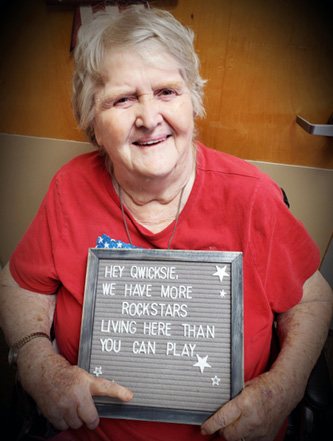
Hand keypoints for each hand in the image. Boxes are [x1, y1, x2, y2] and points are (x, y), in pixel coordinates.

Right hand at [18, 348, 132, 430]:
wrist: (42, 372)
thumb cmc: (64, 374)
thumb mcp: (81, 375)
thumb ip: (92, 387)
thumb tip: (105, 399)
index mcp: (86, 382)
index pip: (106, 387)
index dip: (119, 392)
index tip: (129, 396)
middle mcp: (77, 394)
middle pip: (91, 418)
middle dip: (90, 418)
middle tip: (86, 411)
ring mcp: (65, 405)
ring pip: (77, 424)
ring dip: (75, 419)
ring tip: (70, 407)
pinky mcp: (54, 413)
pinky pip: (64, 426)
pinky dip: (64, 421)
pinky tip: (61, 410)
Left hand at [201, 371, 290, 440]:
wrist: (285, 390)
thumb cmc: (265, 385)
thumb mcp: (243, 386)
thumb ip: (231, 398)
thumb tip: (217, 406)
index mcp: (245, 404)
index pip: (222, 420)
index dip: (210, 426)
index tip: (204, 428)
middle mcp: (252, 419)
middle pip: (228, 434)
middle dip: (221, 431)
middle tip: (218, 425)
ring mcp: (261, 430)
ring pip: (238, 440)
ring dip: (233, 435)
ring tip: (232, 426)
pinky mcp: (267, 436)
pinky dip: (244, 437)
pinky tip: (244, 429)